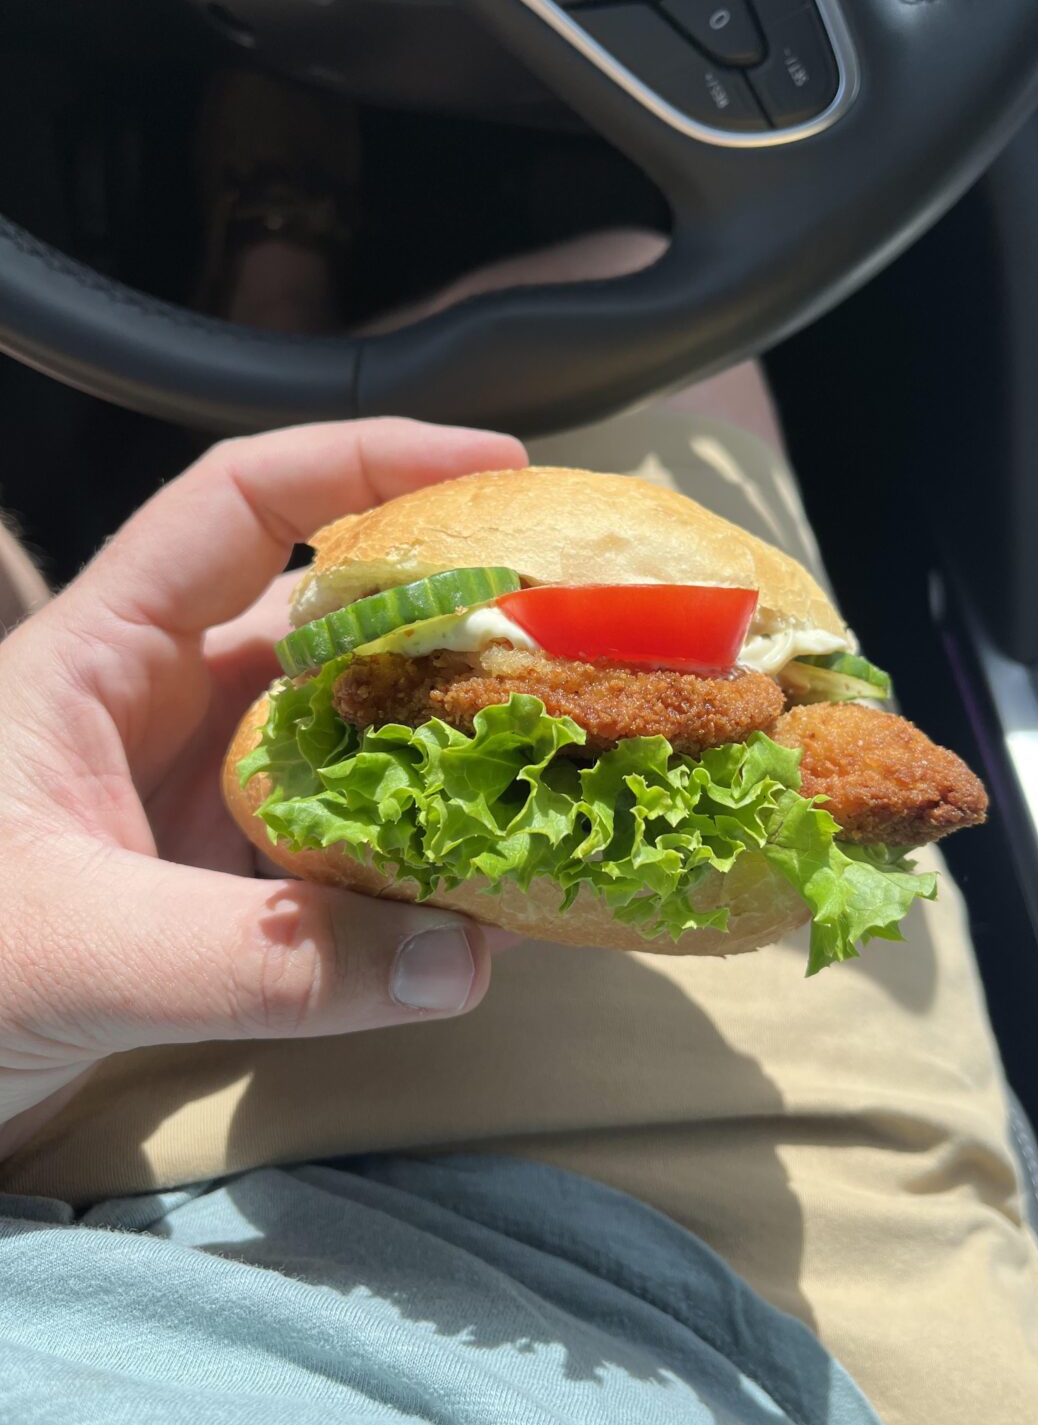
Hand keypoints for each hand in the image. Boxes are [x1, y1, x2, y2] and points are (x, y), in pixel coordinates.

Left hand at [0, 419, 525, 1157]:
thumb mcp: (78, 953)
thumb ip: (263, 964)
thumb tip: (461, 957)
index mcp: (101, 657)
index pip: (240, 502)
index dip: (367, 461)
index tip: (497, 465)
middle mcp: (158, 709)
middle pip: (327, 621)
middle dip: (445, 616)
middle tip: (573, 633)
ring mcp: (192, 800)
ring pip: (345, 739)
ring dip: (440, 746)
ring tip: (558, 754)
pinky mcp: (217, 885)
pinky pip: (341, 845)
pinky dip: (412, 854)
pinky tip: (485, 880)